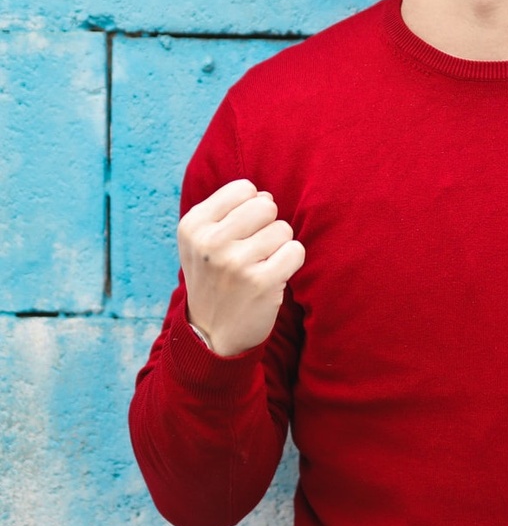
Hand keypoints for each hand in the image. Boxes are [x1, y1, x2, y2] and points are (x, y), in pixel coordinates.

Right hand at [178, 179, 304, 356]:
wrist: (211, 336)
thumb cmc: (214, 280)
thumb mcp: (201, 241)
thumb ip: (230, 211)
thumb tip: (266, 195)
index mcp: (193, 225)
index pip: (244, 189)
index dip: (251, 209)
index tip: (239, 234)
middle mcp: (210, 242)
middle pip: (266, 206)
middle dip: (267, 226)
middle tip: (253, 251)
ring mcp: (235, 263)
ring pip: (283, 229)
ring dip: (278, 247)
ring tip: (259, 266)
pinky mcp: (262, 282)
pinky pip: (296, 250)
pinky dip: (291, 262)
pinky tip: (273, 277)